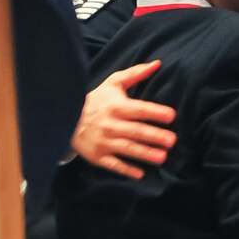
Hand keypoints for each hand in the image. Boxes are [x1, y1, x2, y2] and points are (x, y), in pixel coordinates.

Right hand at [71, 61, 177, 178]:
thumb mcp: (113, 83)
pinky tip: (140, 174)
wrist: (66, 118)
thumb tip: (157, 64)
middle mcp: (110, 124)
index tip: (171, 115)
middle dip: (154, 136)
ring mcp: (103, 142)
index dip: (154, 112)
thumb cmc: (96, 100)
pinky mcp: (97, 156)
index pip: (138, 109)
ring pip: (127, 149)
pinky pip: (113, 164)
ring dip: (145, 153)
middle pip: (135, 131)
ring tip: (163, 157)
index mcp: (116, 106)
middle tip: (172, 140)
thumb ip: (135, 74)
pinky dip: (126, 170)